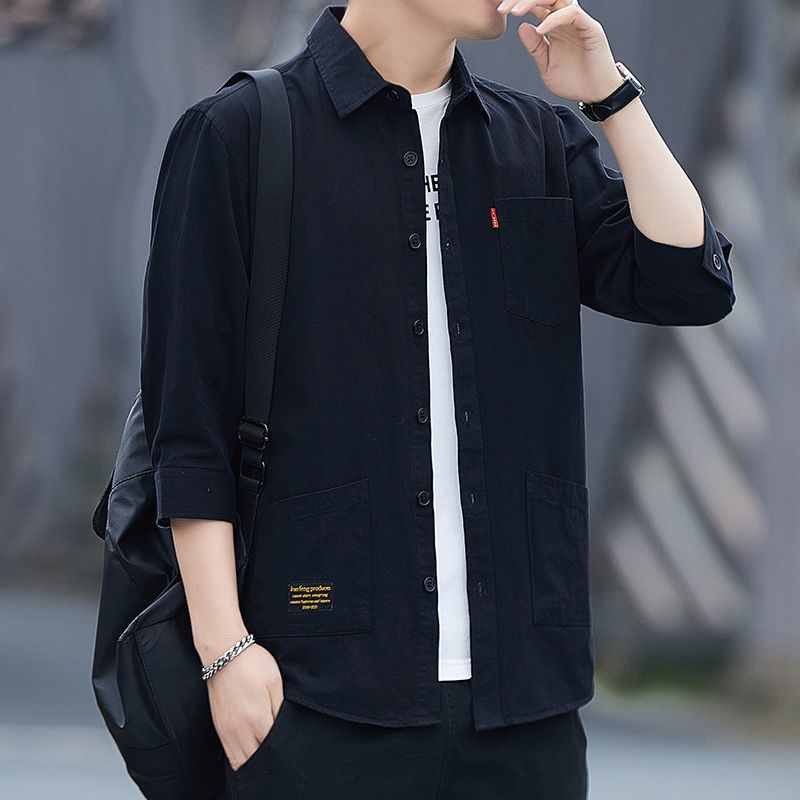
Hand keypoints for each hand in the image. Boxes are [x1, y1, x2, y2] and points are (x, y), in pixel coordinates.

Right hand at [206, 641, 284, 771]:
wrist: (225, 653)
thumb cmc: (253, 664)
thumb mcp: (275, 683)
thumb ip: (279, 709)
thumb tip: (284, 729)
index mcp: (257, 719)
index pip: (271, 749)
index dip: (281, 751)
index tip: (289, 749)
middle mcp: (239, 730)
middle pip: (254, 762)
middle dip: (267, 763)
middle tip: (278, 757)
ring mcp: (226, 731)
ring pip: (239, 762)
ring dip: (252, 763)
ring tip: (265, 758)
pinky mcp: (219, 727)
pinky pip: (229, 753)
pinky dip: (239, 757)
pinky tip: (249, 751)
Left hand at [496, 0, 624, 102]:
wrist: (595, 94)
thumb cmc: (575, 81)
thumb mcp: (547, 65)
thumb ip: (535, 47)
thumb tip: (521, 27)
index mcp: (554, 26)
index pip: (535, 5)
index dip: (516, 5)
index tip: (499, 12)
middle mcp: (565, 20)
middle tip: (502, 8)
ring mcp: (578, 22)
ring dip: (534, 2)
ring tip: (515, 12)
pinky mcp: (590, 28)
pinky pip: (571, 14)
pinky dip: (554, 19)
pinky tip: (540, 29)